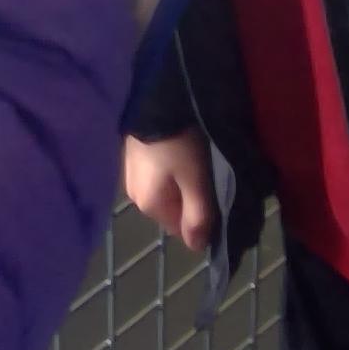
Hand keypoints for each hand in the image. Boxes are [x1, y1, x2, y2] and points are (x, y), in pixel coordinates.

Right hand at [125, 132, 216, 252]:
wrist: (154, 100)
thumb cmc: (178, 143)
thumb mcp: (195, 179)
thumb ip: (197, 215)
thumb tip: (197, 249)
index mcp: (149, 205)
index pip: (180, 230)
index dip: (202, 220)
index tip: (218, 199)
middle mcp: (135, 196)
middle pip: (171, 210)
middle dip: (191, 200)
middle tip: (209, 177)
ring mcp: (130, 175)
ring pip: (164, 192)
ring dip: (181, 183)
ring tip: (198, 163)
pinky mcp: (131, 157)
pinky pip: (156, 175)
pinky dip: (170, 169)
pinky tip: (180, 152)